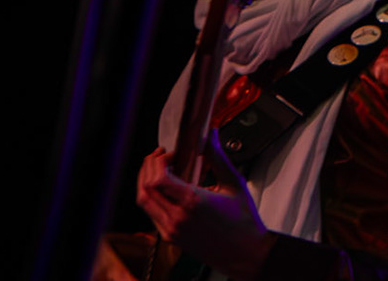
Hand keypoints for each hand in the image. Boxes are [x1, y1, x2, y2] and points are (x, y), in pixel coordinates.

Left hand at [134, 144, 273, 280]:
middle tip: (159, 157)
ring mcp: (170, 229)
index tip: (168, 153)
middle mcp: (176, 218)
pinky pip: (150, 213)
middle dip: (147, 168)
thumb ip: (218, 157)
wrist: (243, 252)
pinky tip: (164, 189)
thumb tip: (210, 136)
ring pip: (143, 202)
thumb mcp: (234, 184)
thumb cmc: (243, 221)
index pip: (157, 179)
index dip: (157, 161)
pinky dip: (151, 197)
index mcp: (192, 202)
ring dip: (145, 182)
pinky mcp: (169, 237)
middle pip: (144, 189)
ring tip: (159, 170)